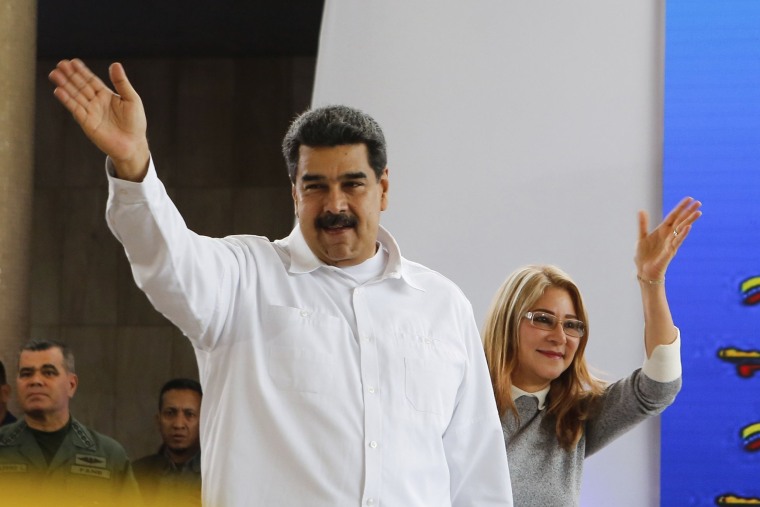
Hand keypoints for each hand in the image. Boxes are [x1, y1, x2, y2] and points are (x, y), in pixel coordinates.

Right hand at [48, 59, 149, 180]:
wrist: (133, 144)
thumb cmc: (135, 123)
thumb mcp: (132, 99)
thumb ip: (121, 83)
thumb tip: (115, 64)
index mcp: (106, 95)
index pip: (91, 80)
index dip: (82, 71)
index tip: (72, 62)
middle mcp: (96, 103)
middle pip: (80, 86)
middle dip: (70, 75)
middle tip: (60, 64)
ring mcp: (90, 112)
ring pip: (75, 96)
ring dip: (65, 85)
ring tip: (54, 74)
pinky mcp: (87, 123)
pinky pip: (75, 109)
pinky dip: (67, 100)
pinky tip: (59, 91)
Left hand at [635, 197, 701, 280]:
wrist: (644, 271)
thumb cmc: (644, 255)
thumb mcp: (641, 237)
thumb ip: (643, 224)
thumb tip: (641, 210)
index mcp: (662, 230)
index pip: (673, 216)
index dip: (680, 207)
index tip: (689, 198)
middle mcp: (669, 235)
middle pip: (681, 221)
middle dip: (689, 212)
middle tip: (699, 202)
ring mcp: (671, 243)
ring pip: (682, 229)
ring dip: (690, 220)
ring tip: (698, 212)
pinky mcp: (670, 251)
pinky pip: (678, 241)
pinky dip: (683, 234)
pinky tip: (688, 227)